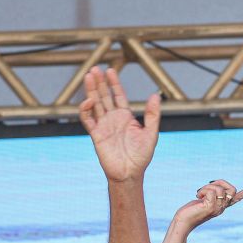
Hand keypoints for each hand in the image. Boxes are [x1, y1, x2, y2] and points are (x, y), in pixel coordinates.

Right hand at [79, 66, 161, 182]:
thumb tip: (156, 95)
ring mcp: (103, 126)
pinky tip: (89, 100)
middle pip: (104, 96)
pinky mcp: (96, 135)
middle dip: (100, 82)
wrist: (129, 174)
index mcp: (126, 117)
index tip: (110, 70)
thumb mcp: (151, 133)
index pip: (118, 95)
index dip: (114, 83)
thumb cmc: (141, 156)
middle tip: (95, 68)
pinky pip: (88, 120)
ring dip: (91, 90)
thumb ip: (152, 115)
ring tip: (88, 76)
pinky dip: (86, 110)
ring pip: (95, 104)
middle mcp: (113, 119)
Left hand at [175, 180, 242, 230]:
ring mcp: (217, 208)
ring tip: (199, 193)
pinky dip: (203, 190)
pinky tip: (197, 196)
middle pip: (231, 189)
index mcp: (222, 206)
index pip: (236, 198)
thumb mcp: (203, 200)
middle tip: (207, 186)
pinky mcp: (210, 207)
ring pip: (220, 189)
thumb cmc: (190, 211)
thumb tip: (215, 185)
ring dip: (207, 186)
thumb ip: (210, 194)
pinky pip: (211, 191)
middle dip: (219, 182)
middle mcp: (222, 208)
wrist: (183, 222)